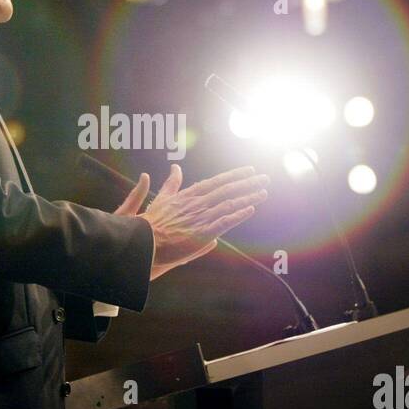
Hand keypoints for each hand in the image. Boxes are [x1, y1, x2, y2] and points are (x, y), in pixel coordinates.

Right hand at [131, 164, 268, 281]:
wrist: (144, 242)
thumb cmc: (151, 223)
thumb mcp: (161, 197)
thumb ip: (171, 183)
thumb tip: (176, 167)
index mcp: (189, 195)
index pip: (216, 182)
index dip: (234, 176)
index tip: (248, 170)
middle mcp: (198, 204)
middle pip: (227, 190)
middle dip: (247, 183)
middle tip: (264, 177)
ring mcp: (201, 218)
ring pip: (229, 204)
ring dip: (248, 197)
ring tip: (263, 191)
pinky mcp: (202, 234)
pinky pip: (225, 222)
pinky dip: (238, 215)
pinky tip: (251, 209)